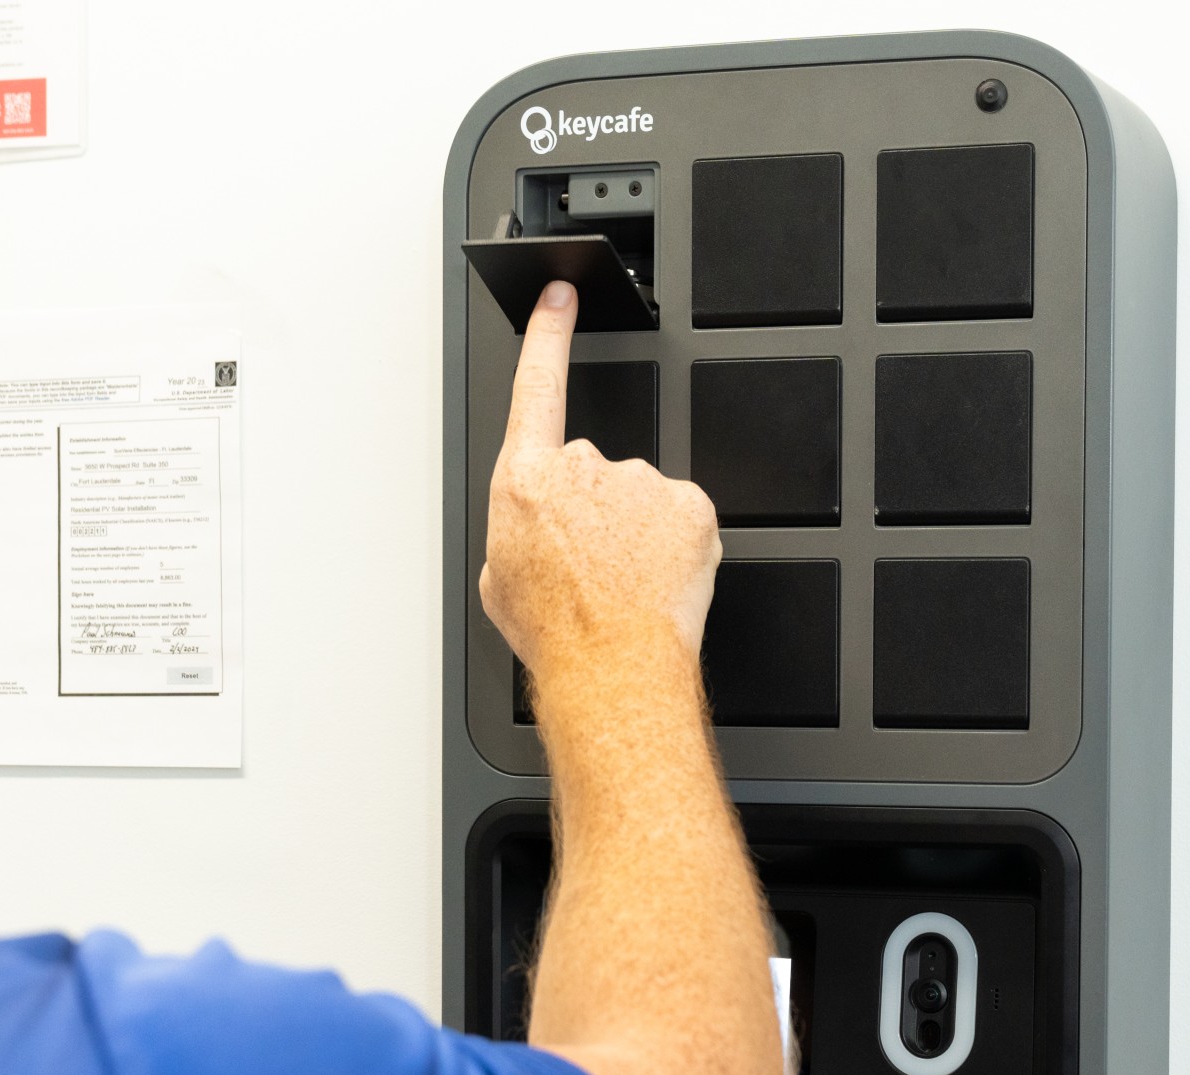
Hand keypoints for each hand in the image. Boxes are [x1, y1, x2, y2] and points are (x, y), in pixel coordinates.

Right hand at [479, 281, 721, 677]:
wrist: (611, 665)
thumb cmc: (555, 631)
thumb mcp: (500, 582)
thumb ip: (517, 534)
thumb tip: (532, 537)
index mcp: (527, 479)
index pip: (537, 385)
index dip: (549, 333)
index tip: (560, 295)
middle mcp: (584, 467)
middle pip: (592, 469)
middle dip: (596, 509)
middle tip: (593, 564)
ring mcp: (641, 481)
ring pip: (641, 498)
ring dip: (636, 531)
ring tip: (625, 582)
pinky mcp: (689, 503)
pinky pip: (681, 516)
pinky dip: (675, 543)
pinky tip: (659, 577)